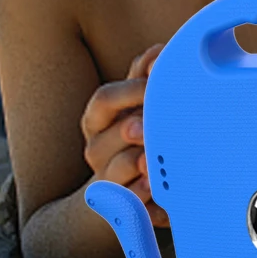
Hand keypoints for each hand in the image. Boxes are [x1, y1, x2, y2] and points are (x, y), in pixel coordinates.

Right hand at [80, 44, 166, 226]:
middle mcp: (97, 148)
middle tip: (146, 128)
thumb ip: (145, 76)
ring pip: (119, 168)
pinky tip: (156, 190)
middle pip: (109, 134)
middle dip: (130, 129)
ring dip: (138, 163)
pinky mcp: (121, 205)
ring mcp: (106, 178)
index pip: (106, 100)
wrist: (120, 196)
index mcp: (99, 119)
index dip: (131, 90)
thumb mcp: (138, 104)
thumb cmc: (135, 138)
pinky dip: (143, 194)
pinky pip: (131, 200)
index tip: (156, 84)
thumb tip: (159, 52)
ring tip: (152, 161)